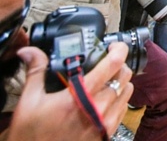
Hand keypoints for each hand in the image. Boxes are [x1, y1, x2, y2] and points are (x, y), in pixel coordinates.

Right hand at [7, 43, 132, 140]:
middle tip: (107, 63)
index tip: (115, 45)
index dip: (119, 50)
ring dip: (120, 82)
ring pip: (127, 91)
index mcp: (81, 95)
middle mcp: (99, 107)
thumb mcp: (30, 101)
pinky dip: (118, 100)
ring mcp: (106, 121)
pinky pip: (123, 110)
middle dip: (118, 65)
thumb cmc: (32, 134)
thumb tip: (30, 51)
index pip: (112, 64)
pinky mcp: (107, 133)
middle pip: (124, 75)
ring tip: (106, 81)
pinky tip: (104, 100)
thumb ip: (36, 72)